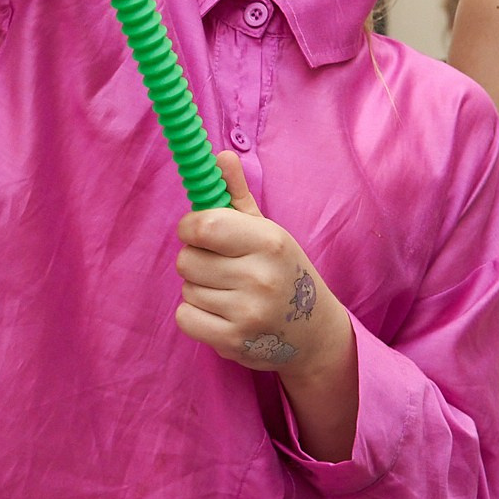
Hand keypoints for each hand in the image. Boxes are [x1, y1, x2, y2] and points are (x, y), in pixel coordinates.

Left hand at [174, 154, 348, 374]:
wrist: (314, 333)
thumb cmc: (283, 273)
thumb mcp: (267, 232)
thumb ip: (237, 195)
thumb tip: (220, 156)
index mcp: (268, 242)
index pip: (203, 226)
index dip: (191, 227)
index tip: (199, 232)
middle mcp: (259, 277)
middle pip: (187, 260)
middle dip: (197, 261)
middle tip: (222, 268)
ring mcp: (247, 313)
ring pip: (186, 289)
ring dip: (199, 289)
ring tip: (229, 293)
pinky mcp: (234, 342)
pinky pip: (185, 317)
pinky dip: (195, 316)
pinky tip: (221, 314)